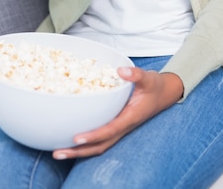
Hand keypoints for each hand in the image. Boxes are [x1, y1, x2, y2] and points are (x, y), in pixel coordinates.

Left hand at [53, 66, 182, 159]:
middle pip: (99, 146)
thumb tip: (120, 70)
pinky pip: (99, 139)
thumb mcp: (148, 78)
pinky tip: (70, 140)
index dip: (93, 136)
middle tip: (58, 152)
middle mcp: (123, 127)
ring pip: (98, 146)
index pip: (109, 130)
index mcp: (130, 118)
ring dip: (79, 152)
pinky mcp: (116, 126)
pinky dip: (85, 144)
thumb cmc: (154, 86)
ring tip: (58, 152)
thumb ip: (136, 74)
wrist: (164, 94)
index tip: (77, 138)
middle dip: (79, 151)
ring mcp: (119, 129)